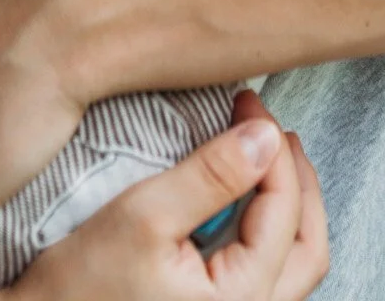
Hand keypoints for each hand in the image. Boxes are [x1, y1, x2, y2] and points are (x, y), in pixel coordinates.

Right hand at [12, 93, 327, 300]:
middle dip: (298, 182)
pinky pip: (263, 280)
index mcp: (242, 300)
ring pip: (292, 267)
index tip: (247, 103)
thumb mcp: (142, 217)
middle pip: (308, 248)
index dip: (271, 144)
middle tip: (274, 132)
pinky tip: (238, 205)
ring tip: (264, 162)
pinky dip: (263, 236)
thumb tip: (267, 135)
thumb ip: (211, 175)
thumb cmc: (76, 289)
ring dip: (287, 210)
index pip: (283, 208)